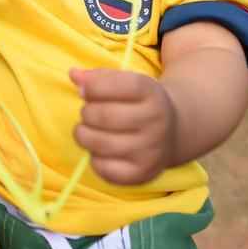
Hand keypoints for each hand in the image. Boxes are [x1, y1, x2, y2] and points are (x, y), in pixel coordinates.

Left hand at [69, 68, 178, 185]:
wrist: (173, 132)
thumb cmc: (140, 103)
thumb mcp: (126, 82)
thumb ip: (98, 77)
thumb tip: (74, 75)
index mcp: (152, 93)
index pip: (119, 85)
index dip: (93, 86)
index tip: (83, 90)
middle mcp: (156, 122)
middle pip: (104, 116)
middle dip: (86, 113)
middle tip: (87, 113)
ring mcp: (150, 150)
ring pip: (100, 143)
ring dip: (83, 135)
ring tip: (87, 130)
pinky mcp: (142, 173)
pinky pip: (105, 169)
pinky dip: (94, 159)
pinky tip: (99, 150)